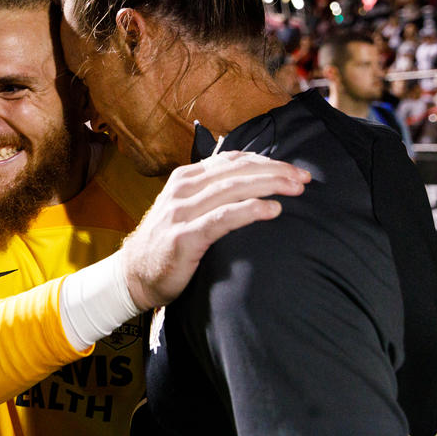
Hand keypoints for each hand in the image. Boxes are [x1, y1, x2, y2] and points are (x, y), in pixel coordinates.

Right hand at [120, 151, 311, 310]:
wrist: (133, 275)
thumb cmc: (165, 244)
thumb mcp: (184, 209)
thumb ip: (209, 194)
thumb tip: (248, 182)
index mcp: (185, 179)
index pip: (231, 160)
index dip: (265, 161)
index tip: (293, 169)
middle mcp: (182, 190)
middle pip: (236, 171)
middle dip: (274, 171)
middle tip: (303, 178)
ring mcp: (181, 212)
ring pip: (232, 189)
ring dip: (268, 185)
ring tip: (295, 190)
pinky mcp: (183, 237)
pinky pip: (222, 218)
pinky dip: (249, 211)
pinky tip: (271, 210)